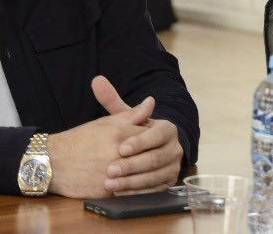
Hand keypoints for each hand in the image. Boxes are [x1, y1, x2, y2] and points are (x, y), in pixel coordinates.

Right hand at [46, 94, 154, 196]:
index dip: (154, 136)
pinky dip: (137, 188)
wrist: (53, 162)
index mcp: (119, 134)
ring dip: (148, 173)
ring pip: (142, 176)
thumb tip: (151, 102)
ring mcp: (112, 175)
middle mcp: (117, 154)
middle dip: (154, 155)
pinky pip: (130, 191)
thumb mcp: (105, 123)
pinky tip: (139, 183)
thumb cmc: (79, 140)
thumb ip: (132, 115)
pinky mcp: (107, 192)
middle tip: (157, 154)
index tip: (155, 138)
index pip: (150, 135)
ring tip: (150, 170)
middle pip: (149, 155)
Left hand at [91, 75, 183, 194]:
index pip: (157, 135)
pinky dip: (136, 192)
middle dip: (132, 165)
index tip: (121, 148)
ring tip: (110, 184)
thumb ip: (112, 100)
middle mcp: (175, 148)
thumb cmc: (136, 132)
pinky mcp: (168, 183)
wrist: (152, 149)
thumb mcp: (125, 118)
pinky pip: (153, 190)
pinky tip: (119, 192)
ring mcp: (173, 166)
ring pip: (154, 176)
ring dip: (132, 182)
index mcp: (167, 129)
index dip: (140, 142)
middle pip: (155, 158)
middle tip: (110, 170)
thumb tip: (97, 81)